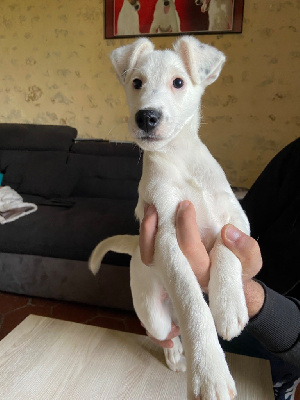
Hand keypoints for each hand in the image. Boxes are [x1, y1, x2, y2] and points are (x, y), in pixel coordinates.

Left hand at [139, 201, 263, 347]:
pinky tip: (151, 213)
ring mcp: (170, 270)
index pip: (191, 252)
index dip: (186, 228)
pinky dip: (146, 233)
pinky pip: (148, 251)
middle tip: (174, 203)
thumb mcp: (250, 260)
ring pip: (150, 256)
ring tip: (152, 206)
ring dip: (148, 230)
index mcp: (205, 275)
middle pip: (166, 254)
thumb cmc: (237, 266)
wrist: (225, 277)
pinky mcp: (163, 262)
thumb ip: (246, 249)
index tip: (188, 205)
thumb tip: (227, 231)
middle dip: (167, 226)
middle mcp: (183, 275)